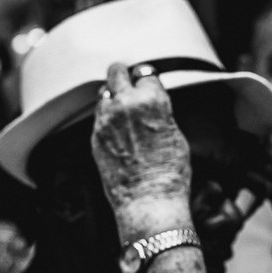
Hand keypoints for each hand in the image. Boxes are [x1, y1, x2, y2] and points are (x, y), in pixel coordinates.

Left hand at [91, 63, 191, 234]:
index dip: (149, 81)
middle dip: (124, 75)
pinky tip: (117, 131)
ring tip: (123, 110)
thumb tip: (155, 108)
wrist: (149, 201)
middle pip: (117, 72)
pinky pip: (99, 117)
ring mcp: (106, 120)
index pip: (146, 74)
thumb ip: (161, 114)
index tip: (150, 86)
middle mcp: (125, 104)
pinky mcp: (95, 137)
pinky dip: (107, 118)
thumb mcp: (176, 136)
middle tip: (128, 82)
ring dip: (113, 97)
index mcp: (151, 100)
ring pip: (104, 93)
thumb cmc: (169, 174)